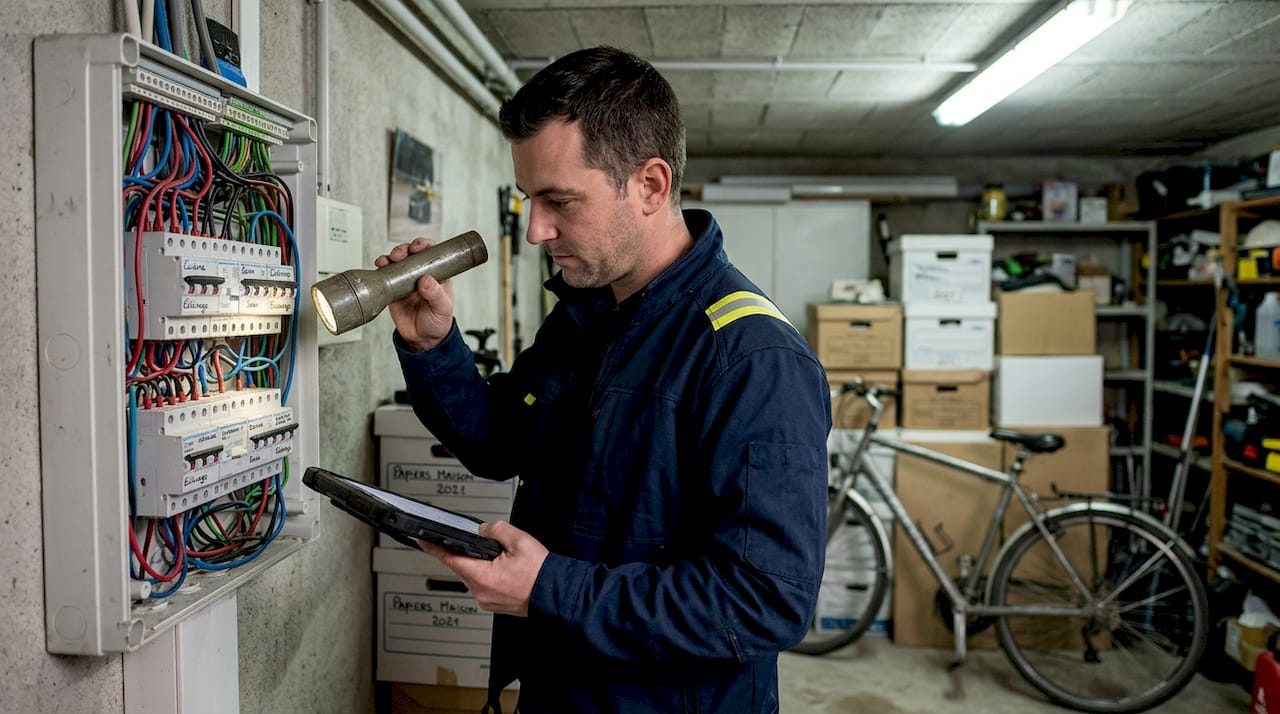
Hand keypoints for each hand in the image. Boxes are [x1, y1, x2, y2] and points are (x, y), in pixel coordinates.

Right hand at [374, 237, 454, 350]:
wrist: (422, 340)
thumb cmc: (437, 323)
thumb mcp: (442, 309)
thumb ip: (435, 294)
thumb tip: (426, 280)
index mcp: (437, 275)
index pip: (431, 254)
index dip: (424, 245)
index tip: (418, 247)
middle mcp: (420, 274)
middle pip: (411, 254)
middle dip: (404, 250)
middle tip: (400, 255)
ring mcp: (405, 281)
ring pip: (396, 262)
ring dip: (391, 257)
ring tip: (387, 260)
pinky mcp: (393, 290)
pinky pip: (385, 275)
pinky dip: (381, 269)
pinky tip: (380, 266)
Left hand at [417, 520, 548, 616]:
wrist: (556, 595)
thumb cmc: (541, 573)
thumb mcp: (519, 541)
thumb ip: (496, 530)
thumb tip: (483, 530)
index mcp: (482, 576)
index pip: (449, 558)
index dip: (433, 548)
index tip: (422, 540)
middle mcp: (480, 591)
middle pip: (462, 566)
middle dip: (467, 552)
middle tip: (482, 543)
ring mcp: (486, 600)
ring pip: (473, 576)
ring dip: (480, 564)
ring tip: (501, 557)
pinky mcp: (494, 604)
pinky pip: (483, 585)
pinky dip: (488, 575)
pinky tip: (504, 569)